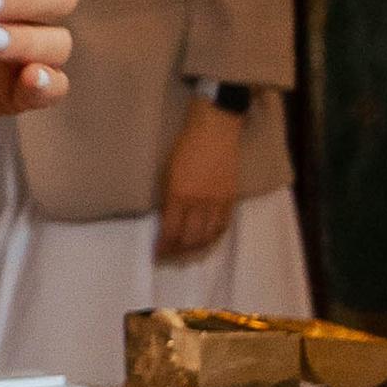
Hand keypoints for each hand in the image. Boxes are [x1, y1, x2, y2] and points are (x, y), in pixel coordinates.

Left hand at [156, 95, 241, 259]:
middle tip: (170, 255)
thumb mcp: (167, 173)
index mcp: (179, 194)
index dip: (163, 247)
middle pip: (190, 239)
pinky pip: (223, 226)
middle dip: (178, 252)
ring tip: (186, 251)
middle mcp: (199, 202)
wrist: (214, 132)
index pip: (171, 231)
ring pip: (208, 237)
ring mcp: (217, 202)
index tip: (156, 254)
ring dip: (195, 248)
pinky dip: (213, 237)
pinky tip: (206, 240)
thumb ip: (168, 199)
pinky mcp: (230, 199)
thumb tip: (167, 222)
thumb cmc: (185, 148)